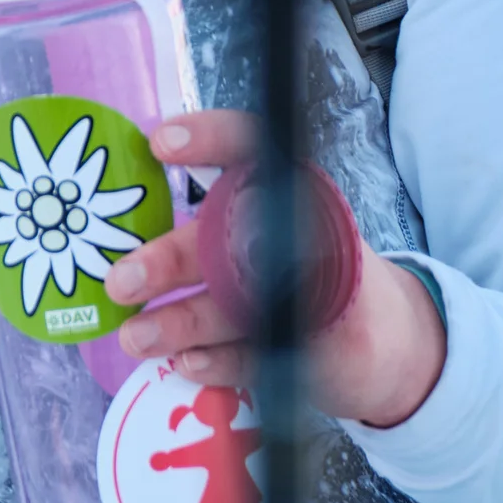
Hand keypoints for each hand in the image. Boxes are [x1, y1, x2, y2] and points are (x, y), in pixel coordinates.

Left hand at [101, 109, 447, 430]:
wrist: (387, 340)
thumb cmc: (304, 271)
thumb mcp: (272, 230)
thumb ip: (212, 225)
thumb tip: (116, 220)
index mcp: (289, 190)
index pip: (252, 146)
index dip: (209, 138)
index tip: (160, 141)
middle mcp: (305, 231)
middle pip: (232, 239)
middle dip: (171, 260)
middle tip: (120, 280)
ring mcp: (317, 294)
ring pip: (236, 305)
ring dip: (179, 322)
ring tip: (133, 336)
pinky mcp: (320, 349)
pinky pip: (260, 355)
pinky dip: (217, 362)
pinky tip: (184, 364)